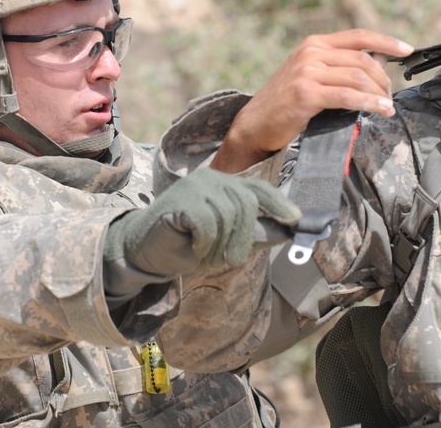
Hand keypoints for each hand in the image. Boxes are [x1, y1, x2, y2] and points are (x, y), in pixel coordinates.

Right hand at [104, 168, 300, 277]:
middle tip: (227, 261)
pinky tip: (191, 246)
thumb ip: (256, 233)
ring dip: (219, 246)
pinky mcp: (182, 199)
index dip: (279, 204)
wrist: (145, 252)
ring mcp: (195, 186)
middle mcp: (212, 178)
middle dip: (241, 239)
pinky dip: (204, 243)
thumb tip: (288, 231)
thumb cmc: (186, 245)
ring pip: (229, 217)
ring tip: (203, 255)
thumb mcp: (228, 241)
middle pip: (247, 206)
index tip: (295, 219)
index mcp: (224, 184)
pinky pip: (209, 224)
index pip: (258, 189)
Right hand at [213, 29, 412, 172]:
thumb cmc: (286, 104)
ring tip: (386, 107)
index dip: (385, 41)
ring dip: (378, 94)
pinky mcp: (306, 93)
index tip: (406, 49)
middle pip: (362, 59)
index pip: (358, 36)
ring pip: (357, 77)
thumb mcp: (311, 75)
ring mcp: (307, 71)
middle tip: (389, 96)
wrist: (255, 124)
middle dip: (383, 79)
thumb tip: (379, 63)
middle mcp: (310, 52)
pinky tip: (379, 109)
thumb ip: (339, 67)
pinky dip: (368, 103)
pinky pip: (347, 96)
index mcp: (314, 43)